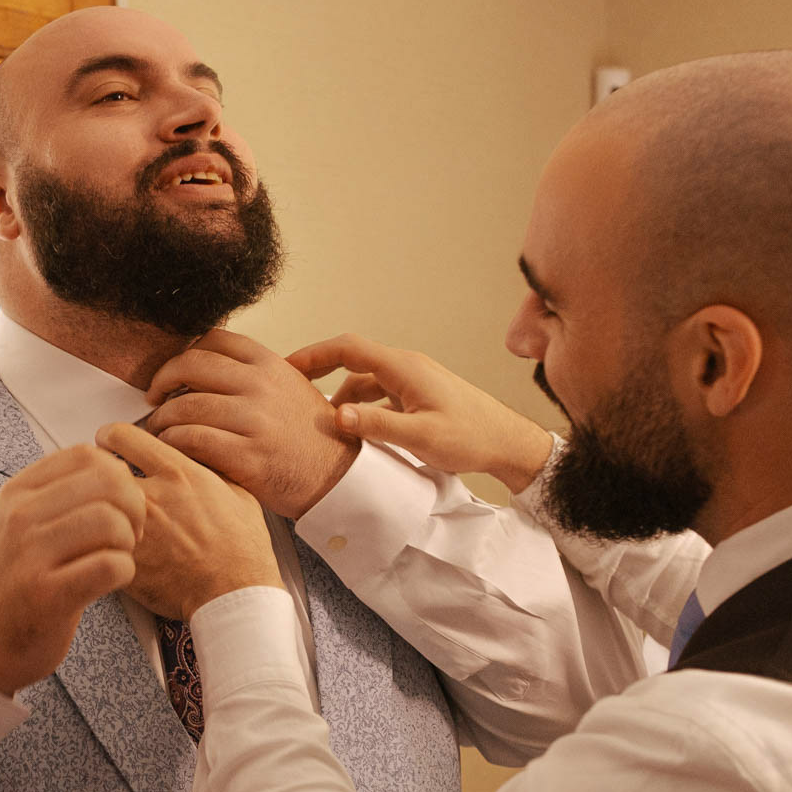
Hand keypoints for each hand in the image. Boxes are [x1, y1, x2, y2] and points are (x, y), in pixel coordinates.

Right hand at [0, 447, 144, 694]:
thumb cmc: (9, 582)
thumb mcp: (16, 523)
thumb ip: (55, 493)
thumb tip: (113, 468)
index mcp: (17, 492)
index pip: (86, 455)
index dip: (118, 475)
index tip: (119, 502)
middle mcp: (20, 517)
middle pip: (107, 484)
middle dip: (133, 508)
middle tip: (131, 533)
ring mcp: (31, 555)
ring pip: (112, 522)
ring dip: (128, 542)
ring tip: (118, 557)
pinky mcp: (48, 595)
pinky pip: (111, 566)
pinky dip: (124, 571)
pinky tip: (111, 580)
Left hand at [97, 424, 280, 621]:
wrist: (236, 593)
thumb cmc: (242, 550)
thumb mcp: (239, 494)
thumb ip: (211, 469)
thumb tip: (197, 456)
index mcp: (179, 474)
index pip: (124, 436)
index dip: (110, 436)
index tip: (107, 440)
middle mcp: (154, 496)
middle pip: (99, 467)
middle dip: (95, 470)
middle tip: (96, 475)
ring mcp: (136, 529)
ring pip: (95, 504)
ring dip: (95, 504)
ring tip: (101, 510)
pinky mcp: (127, 560)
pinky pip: (98, 540)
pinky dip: (98, 538)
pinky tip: (107, 541)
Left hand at [142, 329, 357, 519]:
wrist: (338, 479)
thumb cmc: (308, 438)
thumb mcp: (289, 389)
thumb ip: (253, 376)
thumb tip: (204, 367)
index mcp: (270, 365)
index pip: (214, 339)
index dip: (184, 352)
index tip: (173, 371)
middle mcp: (261, 386)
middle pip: (191, 365)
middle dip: (162, 379)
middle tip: (153, 396)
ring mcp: (254, 420)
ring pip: (186, 405)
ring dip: (162, 417)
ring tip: (160, 428)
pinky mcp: (247, 455)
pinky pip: (192, 439)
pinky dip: (172, 441)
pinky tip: (170, 447)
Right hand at [289, 333, 553, 492]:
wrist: (507, 443)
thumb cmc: (471, 437)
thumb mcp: (421, 435)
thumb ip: (377, 424)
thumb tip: (336, 414)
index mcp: (403, 368)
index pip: (348, 349)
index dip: (313, 354)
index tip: (285, 366)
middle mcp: (405, 367)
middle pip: (351, 360)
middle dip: (318, 370)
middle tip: (288, 388)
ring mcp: (411, 381)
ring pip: (363, 380)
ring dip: (339, 395)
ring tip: (316, 418)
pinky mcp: (416, 396)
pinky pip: (377, 394)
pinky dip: (358, 406)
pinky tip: (351, 428)